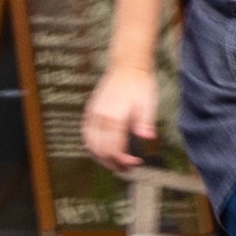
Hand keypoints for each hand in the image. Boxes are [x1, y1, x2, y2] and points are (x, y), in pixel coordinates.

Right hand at [81, 60, 155, 175]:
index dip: (123, 160)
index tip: (135, 163)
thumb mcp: (148, 104)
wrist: (127, 68)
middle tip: (126, 168)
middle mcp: (100, 116)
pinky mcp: (91, 111)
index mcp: (114, 116)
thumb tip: (147, 138)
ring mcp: (93, 114)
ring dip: (100, 156)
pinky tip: (101, 149)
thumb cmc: (139, 85)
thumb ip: (145, 123)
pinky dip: (92, 145)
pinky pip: (86, 133)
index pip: (113, 147)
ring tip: (114, 162)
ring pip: (90, 143)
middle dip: (112, 162)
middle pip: (100, 149)